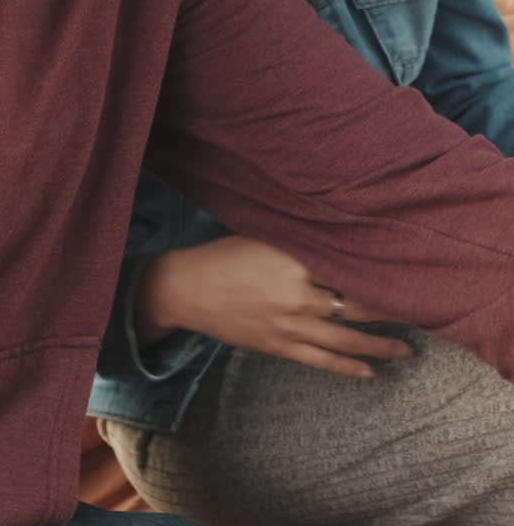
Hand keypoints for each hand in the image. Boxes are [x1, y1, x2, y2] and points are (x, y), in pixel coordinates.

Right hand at [134, 235, 410, 379]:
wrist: (188, 288)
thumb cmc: (226, 254)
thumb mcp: (265, 236)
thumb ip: (301, 241)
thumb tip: (340, 239)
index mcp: (295, 262)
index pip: (348, 268)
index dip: (379, 273)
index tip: (407, 273)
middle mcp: (298, 295)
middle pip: (355, 305)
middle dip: (389, 310)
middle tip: (419, 311)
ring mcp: (289, 325)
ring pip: (344, 339)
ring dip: (378, 346)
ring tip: (407, 350)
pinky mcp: (279, 346)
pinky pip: (320, 360)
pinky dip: (346, 366)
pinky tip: (368, 371)